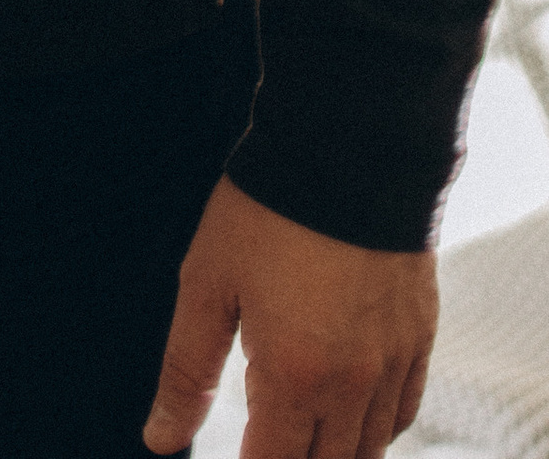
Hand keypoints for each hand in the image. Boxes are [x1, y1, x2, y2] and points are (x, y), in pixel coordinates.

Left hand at [144, 177, 436, 457]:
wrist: (348, 151)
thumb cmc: (267, 211)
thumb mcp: (207, 283)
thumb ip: (185, 370)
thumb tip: (160, 438)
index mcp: (293, 377)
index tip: (235, 457)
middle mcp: (352, 384)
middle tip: (263, 441)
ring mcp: (392, 364)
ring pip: (369, 450)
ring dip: (334, 454)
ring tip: (299, 436)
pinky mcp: (419, 338)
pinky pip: (403, 413)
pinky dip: (375, 428)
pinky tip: (349, 415)